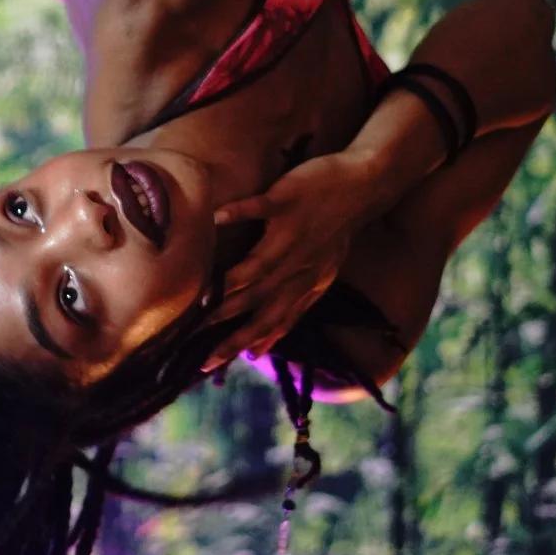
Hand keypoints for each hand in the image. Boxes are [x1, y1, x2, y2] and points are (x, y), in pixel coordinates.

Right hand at [203, 151, 389, 370]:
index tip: (208, 364)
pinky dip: (240, 212)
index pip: (267, 322)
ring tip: (201, 296)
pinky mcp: (289, 200)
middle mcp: (294, 266)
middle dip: (227, 323)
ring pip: (258, 265)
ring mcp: (291, 233)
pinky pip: (262, 208)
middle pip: (257, 301)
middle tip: (193, 339)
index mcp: (300, 285)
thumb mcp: (317, 279)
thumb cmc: (333, 235)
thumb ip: (288, 312)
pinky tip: (217, 218)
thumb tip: (260, 349)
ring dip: (231, 281)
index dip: (239, 343)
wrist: (363, 190)